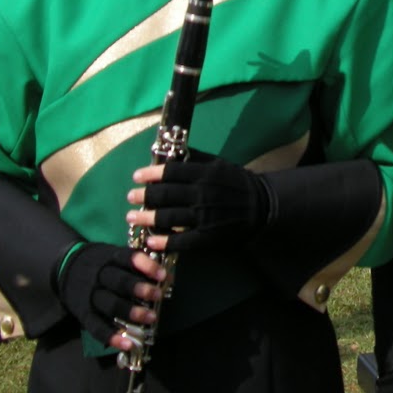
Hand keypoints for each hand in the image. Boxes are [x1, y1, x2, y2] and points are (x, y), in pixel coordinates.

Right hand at [55, 242, 164, 347]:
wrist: (63, 268)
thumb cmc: (99, 262)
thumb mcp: (113, 254)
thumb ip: (135, 263)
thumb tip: (166, 276)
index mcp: (109, 258)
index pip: (128, 259)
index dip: (146, 266)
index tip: (162, 275)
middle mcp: (99, 276)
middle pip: (119, 283)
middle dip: (140, 290)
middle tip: (158, 295)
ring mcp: (90, 296)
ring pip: (110, 305)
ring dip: (132, 312)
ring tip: (152, 318)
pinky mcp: (83, 314)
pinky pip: (96, 327)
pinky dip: (112, 337)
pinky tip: (128, 343)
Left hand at [128, 152, 269, 253]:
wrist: (262, 208)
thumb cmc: (237, 183)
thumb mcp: (220, 164)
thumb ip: (197, 158)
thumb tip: (172, 151)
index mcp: (205, 174)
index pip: (171, 172)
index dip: (150, 174)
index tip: (136, 177)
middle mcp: (202, 193)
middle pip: (164, 194)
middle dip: (143, 196)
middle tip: (130, 197)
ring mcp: (204, 216)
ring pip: (167, 217)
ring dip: (145, 218)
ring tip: (131, 217)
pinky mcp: (207, 236)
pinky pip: (180, 240)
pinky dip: (163, 242)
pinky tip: (150, 241)